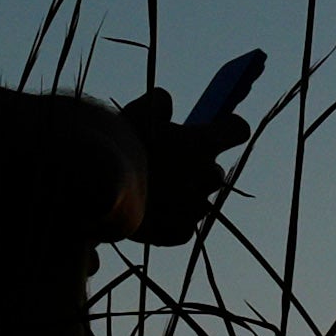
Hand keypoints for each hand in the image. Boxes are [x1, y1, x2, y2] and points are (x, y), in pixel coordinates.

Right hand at [114, 84, 248, 246]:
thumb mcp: (137, 111)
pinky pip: (184, 225)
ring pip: (199, 200)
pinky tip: (147, 212)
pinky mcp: (181, 233)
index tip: (215, 129)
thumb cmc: (118, 144)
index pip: (238, 130)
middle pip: (215, 171)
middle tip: (168, 167)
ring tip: (152, 192)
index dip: (227, 128)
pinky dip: (170, 221)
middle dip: (197, 169)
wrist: (97, 189)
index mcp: (203, 143)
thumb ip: (159, 103)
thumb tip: (166, 103)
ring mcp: (196, 208)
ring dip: (184, 196)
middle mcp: (207, 177)